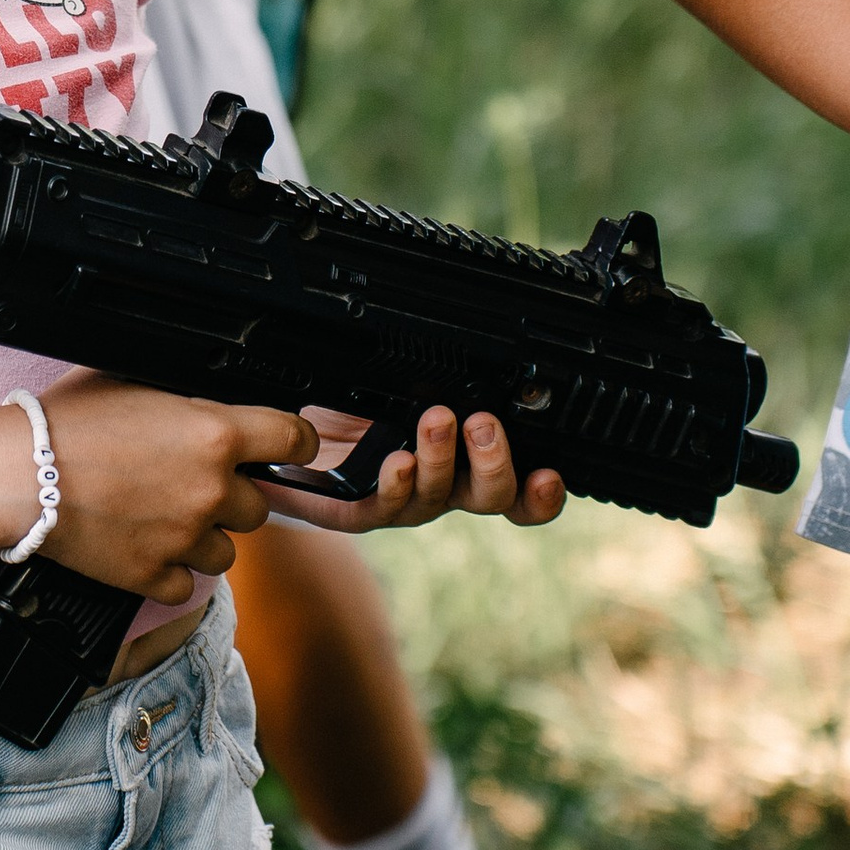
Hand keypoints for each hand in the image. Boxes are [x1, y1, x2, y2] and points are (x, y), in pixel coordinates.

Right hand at [37, 377, 315, 603]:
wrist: (19, 473)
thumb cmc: (67, 420)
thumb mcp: (137, 384)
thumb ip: (189, 401)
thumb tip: (215, 406)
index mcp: (216, 434)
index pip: (294, 440)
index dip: (292, 444)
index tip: (284, 449)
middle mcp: (211, 489)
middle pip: (258, 506)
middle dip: (230, 497)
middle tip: (187, 484)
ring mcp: (185, 538)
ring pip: (225, 551)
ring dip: (202, 538)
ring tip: (158, 517)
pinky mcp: (154, 575)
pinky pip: (185, 584)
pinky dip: (168, 571)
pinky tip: (140, 545)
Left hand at [266, 404, 568, 536]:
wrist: (300, 429)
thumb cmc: (361, 401)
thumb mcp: (410, 379)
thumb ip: (447, 375)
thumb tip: (480, 340)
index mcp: (469, 462)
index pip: (520, 490)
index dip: (542, 493)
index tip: (549, 474)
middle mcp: (446, 487)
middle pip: (492, 496)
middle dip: (494, 461)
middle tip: (483, 425)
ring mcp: (406, 502)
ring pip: (440, 496)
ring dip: (441, 458)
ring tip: (436, 421)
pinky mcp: (360, 510)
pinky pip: (385, 506)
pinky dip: (396, 483)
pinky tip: (397, 461)